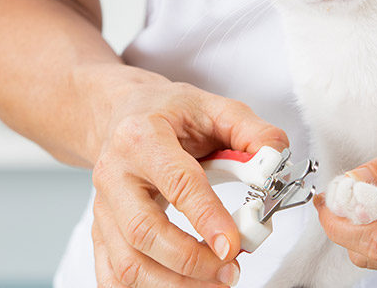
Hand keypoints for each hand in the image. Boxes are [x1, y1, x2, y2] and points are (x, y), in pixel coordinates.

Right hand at [90, 82, 288, 286]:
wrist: (120, 114)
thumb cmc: (167, 113)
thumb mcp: (213, 107)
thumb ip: (252, 132)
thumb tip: (277, 161)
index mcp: (142, 137)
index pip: (177, 183)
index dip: (207, 218)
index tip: (235, 244)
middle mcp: (114, 174)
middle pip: (143, 232)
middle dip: (191, 261)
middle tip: (231, 269)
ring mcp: (102, 207)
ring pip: (127, 262)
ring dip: (173, 284)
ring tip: (215, 282)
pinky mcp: (100, 230)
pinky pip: (112, 275)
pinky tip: (179, 287)